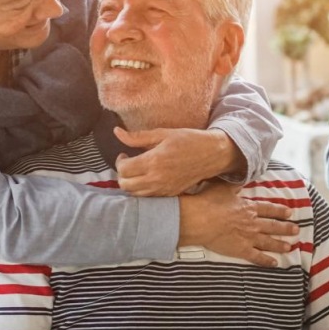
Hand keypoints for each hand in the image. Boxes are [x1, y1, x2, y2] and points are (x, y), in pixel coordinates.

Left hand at [115, 127, 242, 195]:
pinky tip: (148, 178)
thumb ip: (137, 136)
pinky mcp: (171, 194)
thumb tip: (116, 132)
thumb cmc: (189, 140)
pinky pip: (148, 197)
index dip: (119, 161)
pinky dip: (142, 190)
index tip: (124, 155)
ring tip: (137, 172)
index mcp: (154, 161)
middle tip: (128, 164)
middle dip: (122, 174)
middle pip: (125, 185)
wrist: (212, 154)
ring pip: (135, 194)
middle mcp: (157, 178)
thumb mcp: (163, 133)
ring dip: (131, 184)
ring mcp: (164, 189)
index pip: (123, 169)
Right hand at [178, 181, 299, 266]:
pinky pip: (257, 257)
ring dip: (280, 244)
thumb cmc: (209, 202)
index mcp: (249, 207)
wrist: (199, 220)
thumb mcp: (223, 188)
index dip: (280, 211)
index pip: (268, 209)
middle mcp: (252, 223)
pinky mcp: (241, 250)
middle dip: (286, 228)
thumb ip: (234, 184)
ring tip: (290, 247)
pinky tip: (275, 263)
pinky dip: (266, 260)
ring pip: (268, 242)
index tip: (290, 212)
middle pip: (272, 226)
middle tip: (296, 230)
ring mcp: (248, 237)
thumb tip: (241, 177)